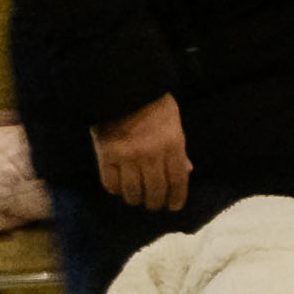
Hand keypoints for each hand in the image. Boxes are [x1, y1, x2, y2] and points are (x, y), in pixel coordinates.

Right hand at [91, 95, 189, 210]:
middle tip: (153, 203)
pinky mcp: (107, 155)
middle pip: (155, 192)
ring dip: (135, 199)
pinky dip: (115, 189)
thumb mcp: (173, 123)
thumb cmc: (152, 103)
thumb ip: (178, 150)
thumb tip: (186, 171)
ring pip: (132, 192)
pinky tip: (119, 186)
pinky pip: (111, 184)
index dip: (176, 198)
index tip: (173, 206)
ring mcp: (128, 156)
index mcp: (172, 144)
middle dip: (155, 202)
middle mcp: (151, 154)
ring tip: (136, 197)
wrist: (121, 86)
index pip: (178, 181)